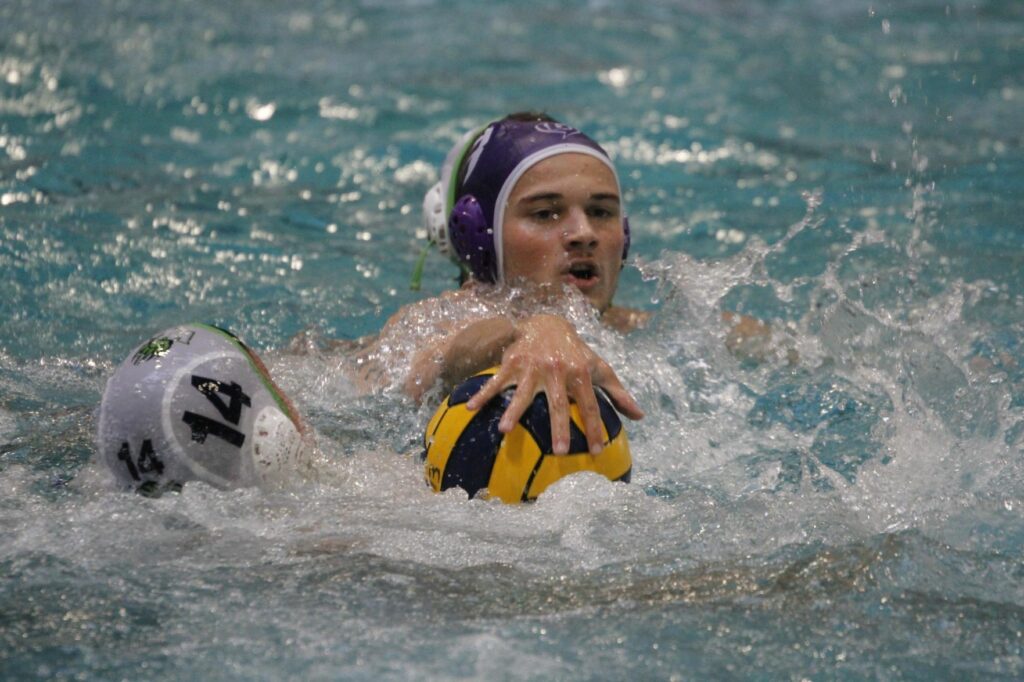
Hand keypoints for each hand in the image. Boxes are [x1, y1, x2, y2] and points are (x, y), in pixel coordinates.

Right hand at [465, 314, 642, 454]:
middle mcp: (557, 370)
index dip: (594, 428)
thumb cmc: (576, 352)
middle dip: (559, 427)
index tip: (596, 451)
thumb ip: (618, 392)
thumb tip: (640, 416)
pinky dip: (482, 394)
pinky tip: (469, 409)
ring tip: (504, 431)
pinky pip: (496, 382)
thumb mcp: (598, 367)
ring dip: (513, 412)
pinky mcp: (512, 363)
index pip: (590, 406)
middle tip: (560, 451)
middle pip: (558, 404)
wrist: (547, 323)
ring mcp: (532, 367)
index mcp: (579, 373)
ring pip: (522, 393)